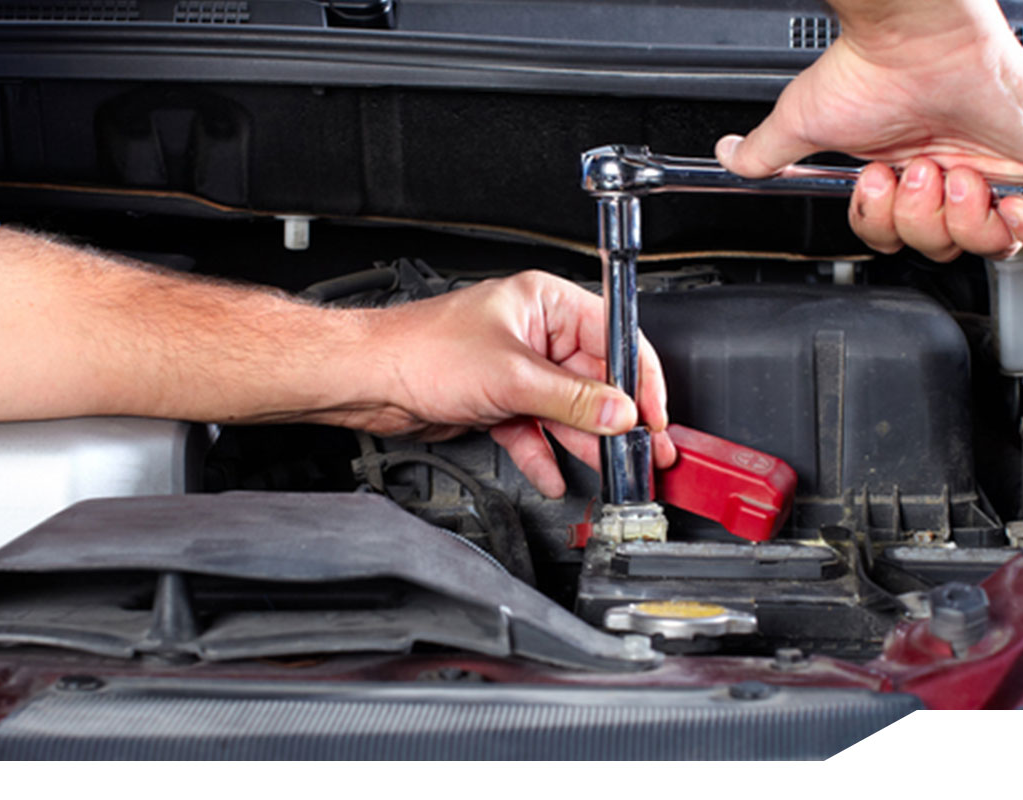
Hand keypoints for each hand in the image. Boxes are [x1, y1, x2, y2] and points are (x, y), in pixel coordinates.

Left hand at [344, 271, 675, 497]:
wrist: (368, 380)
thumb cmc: (420, 351)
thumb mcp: (511, 376)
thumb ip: (572, 400)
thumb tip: (619, 413)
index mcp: (545, 303)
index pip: (614, 335)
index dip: (640, 378)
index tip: (653, 414)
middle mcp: (536, 332)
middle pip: (594, 379)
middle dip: (615, 420)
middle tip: (642, 451)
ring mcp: (518, 369)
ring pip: (567, 410)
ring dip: (584, 442)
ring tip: (609, 470)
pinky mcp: (500, 400)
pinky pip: (536, 430)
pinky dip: (544, 455)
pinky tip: (554, 478)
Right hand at [715, 1, 1022, 260]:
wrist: (922, 38)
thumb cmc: (873, 69)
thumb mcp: (806, 121)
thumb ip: (767, 151)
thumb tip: (730, 158)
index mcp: (910, 169)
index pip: (905, 237)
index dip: (888, 227)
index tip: (877, 186)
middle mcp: (958, 171)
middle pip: (945, 247)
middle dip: (923, 220)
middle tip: (915, 172)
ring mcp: (1006, 170)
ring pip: (995, 244)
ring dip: (966, 219)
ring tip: (953, 170)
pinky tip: (1003, 202)